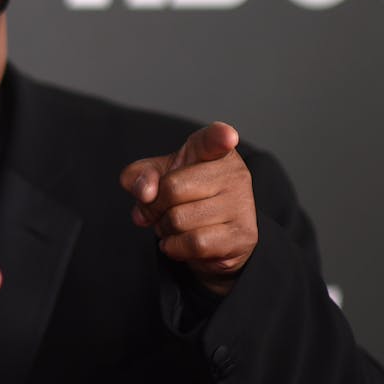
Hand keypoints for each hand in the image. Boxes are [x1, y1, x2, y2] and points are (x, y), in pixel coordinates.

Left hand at [120, 122, 257, 295]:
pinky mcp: (243, 236)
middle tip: (161, 209)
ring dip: (165, 229)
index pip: (214, 139)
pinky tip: (179, 242)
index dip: (220, 137)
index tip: (227, 137)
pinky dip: (175, 247)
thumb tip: (145, 191)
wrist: (212, 235)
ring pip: (179, 219)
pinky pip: (193, 243)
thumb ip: (140, 175)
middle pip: (172, 188)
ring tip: (176, 225)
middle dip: (154, 206)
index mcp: (213, 150)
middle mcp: (234, 173)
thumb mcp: (156, 177)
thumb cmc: (184, 196)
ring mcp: (242, 204)